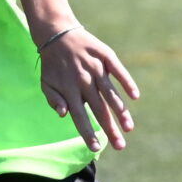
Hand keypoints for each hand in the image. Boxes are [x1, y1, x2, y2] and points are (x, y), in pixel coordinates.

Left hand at [35, 26, 138, 151]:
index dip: (88, 133)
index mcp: (69, 90)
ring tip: (129, 127)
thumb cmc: (52, 64)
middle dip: (110, 129)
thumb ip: (54, 100)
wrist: (57, 33)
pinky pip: (118, 70)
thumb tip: (64, 115)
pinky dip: (127, 82)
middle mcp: (84, 81)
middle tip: (121, 146)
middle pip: (99, 109)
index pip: (79, 117)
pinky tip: (135, 96)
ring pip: (110, 93)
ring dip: (120, 111)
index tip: (96, 148)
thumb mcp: (46, 83)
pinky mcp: (106, 55)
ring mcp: (96, 68)